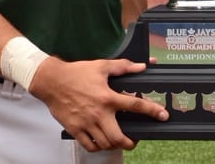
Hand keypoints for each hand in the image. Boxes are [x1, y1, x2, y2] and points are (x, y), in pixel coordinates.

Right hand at [29, 57, 168, 151]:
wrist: (52, 81)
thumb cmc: (76, 73)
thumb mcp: (102, 66)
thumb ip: (123, 67)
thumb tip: (141, 66)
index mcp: (107, 97)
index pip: (134, 105)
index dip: (151, 111)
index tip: (162, 116)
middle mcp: (98, 113)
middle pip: (118, 137)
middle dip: (130, 142)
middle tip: (134, 140)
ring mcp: (86, 123)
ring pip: (105, 144)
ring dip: (114, 145)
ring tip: (117, 140)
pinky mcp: (75, 129)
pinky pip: (88, 146)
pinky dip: (97, 147)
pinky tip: (100, 142)